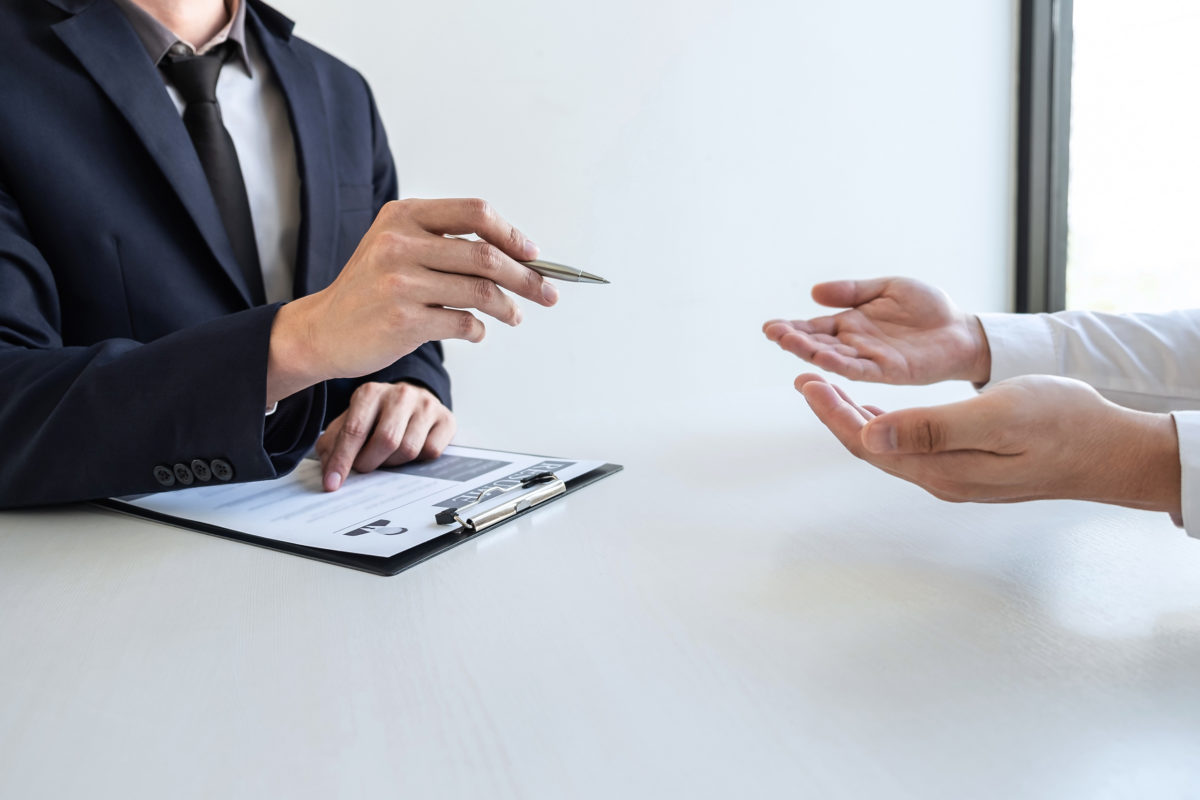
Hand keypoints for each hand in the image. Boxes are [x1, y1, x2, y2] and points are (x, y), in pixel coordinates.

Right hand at [267, 198, 558, 404]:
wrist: (322, 330)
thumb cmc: (370, 290)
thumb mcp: (397, 247)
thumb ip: (445, 243)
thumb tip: (516, 255)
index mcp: (404, 215)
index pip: (475, 213)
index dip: (512, 234)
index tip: (533, 254)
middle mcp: (400, 243)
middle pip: (486, 255)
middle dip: (526, 277)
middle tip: (546, 293)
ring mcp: (400, 281)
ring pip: (481, 291)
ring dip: (509, 307)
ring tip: (515, 316)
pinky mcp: (403, 319)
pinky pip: (464, 323)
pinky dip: (480, 329)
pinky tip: (478, 331)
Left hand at [314, 382, 454, 491]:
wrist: (412, 400)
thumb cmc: (377, 416)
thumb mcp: (350, 421)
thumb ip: (333, 444)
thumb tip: (328, 472)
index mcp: (371, 392)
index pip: (355, 430)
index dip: (342, 460)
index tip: (333, 483)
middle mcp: (400, 394)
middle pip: (386, 440)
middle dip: (370, 463)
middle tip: (365, 468)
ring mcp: (426, 405)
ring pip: (409, 449)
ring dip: (394, 463)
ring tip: (387, 457)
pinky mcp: (446, 418)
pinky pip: (431, 451)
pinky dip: (418, 460)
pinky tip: (411, 451)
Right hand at [763, 277, 990, 384]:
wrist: (962, 329)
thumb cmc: (928, 308)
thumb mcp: (887, 287)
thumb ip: (853, 291)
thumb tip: (815, 292)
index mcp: (851, 324)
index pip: (815, 328)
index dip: (792, 328)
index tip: (769, 327)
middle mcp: (855, 344)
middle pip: (818, 344)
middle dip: (795, 339)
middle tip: (773, 334)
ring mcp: (871, 359)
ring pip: (834, 358)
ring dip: (811, 352)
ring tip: (789, 343)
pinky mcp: (890, 370)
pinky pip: (861, 369)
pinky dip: (841, 365)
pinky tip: (823, 358)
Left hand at [795, 373, 1181, 514]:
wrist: (1113, 451)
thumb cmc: (1063, 424)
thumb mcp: (996, 416)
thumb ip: (931, 428)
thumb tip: (870, 436)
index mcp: (942, 468)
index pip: (867, 443)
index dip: (832, 413)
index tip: (807, 382)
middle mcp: (942, 479)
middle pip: (871, 449)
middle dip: (835, 415)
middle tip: (807, 381)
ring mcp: (956, 477)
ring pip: (889, 451)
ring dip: (856, 421)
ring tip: (831, 392)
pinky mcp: (970, 469)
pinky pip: (911, 450)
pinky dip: (886, 427)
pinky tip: (880, 413)